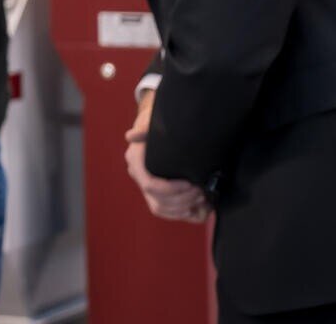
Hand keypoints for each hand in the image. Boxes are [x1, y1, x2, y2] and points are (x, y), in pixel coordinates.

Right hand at [125, 89, 209, 222]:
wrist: (161, 126)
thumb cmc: (157, 122)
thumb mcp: (152, 120)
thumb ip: (144, 128)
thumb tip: (131, 136)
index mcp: (136, 161)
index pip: (150, 185)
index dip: (171, 189)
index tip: (190, 184)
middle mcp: (140, 177)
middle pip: (158, 201)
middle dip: (183, 200)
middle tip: (202, 191)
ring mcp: (149, 187)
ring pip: (162, 209)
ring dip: (185, 209)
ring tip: (204, 199)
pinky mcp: (159, 194)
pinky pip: (169, 212)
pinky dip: (186, 214)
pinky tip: (201, 208)